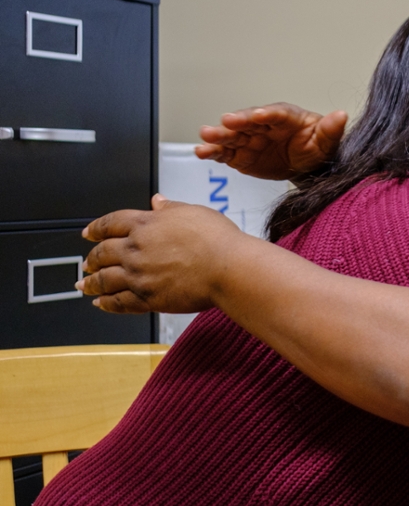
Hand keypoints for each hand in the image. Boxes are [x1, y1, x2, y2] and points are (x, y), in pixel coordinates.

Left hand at [78, 195, 246, 313]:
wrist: (227, 268)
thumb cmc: (217, 239)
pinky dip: (107, 304)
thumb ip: (171, 208)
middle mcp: (136, 249)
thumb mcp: (193, 212)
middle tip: (87, 263)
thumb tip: (158, 201)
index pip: (111, 223)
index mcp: (146, 224)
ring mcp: (139, 275)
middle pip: (102, 253)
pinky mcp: (147, 298)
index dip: (96, 228)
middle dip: (92, 259)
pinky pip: (119, 302)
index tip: (89, 233)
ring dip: (91, 283)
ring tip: (84, 286)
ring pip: (104, 280)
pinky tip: (101, 304)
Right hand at [195, 103, 347, 180]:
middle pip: (248, 121)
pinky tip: (201, 153)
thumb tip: (341, 115)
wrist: (306, 167)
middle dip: (237, 121)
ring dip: (219, 136)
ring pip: (232, 135)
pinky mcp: (240, 155)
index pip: (276, 113)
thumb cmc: (317, 148)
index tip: (259, 115)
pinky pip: (225, 152)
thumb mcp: (327, 141)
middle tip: (225, 122)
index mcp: (286, 117)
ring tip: (206, 137)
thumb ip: (332, 130)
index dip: (267, 113)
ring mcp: (250, 139)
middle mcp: (264, 125)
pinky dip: (213, 153)